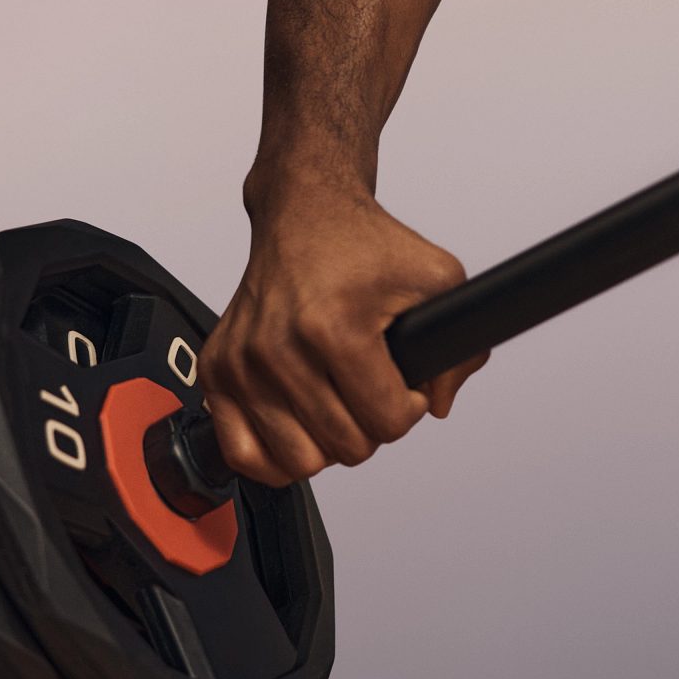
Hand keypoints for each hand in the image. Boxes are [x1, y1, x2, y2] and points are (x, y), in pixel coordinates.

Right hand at [199, 176, 487, 486]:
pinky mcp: (216, 370)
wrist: (304, 216)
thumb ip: (461, 348)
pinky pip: (241, 454)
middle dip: (370, 426)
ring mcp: (242, 362)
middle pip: (346, 448)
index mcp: (332, 326)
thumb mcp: (436, 278)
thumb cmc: (360, 244)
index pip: (388, 422)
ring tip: (335, 403)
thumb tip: (437, 404)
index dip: (409, 407)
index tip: (402, 383)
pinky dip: (273, 456)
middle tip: (368, 389)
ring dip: (325, 442)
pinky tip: (296, 428)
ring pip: (299, 462)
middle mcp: (278, 347)